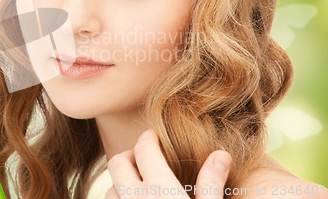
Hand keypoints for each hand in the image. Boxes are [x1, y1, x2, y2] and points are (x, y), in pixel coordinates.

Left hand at [106, 129, 231, 198]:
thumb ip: (211, 183)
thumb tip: (221, 154)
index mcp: (159, 188)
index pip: (144, 148)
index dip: (149, 138)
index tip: (156, 138)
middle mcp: (134, 198)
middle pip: (117, 162)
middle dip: (130, 156)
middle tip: (146, 159)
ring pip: (110, 188)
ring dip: (121, 182)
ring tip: (141, 185)